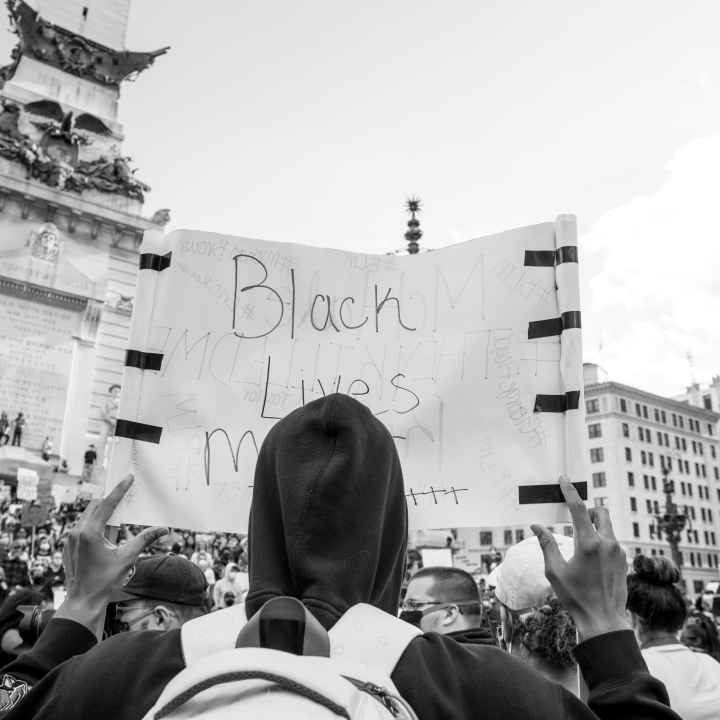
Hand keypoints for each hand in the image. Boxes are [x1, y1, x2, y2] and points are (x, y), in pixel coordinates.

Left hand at [56, 475, 166, 637]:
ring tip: (117, 517)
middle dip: (111, 500)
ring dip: (102, 513)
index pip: (107, 504)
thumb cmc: (104, 581)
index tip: (128, 478)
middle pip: (95, 506)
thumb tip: (163, 529)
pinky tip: (106, 533)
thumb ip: (144, 539)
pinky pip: (82, 527)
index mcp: (90, 533)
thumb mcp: (127, 558)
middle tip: (125, 496)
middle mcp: (77, 532)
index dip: (120, 490)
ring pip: (88, 516)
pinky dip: (95, 524)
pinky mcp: (68, 546)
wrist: (83, 601)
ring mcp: (70, 539)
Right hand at [531, 476, 629, 640]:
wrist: (603, 620)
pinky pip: (612, 540)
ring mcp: (618, 552)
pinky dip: (601, 539)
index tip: (564, 479)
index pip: (578, 508)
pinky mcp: (623, 561)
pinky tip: (591, 556)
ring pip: (608, 526)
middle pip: (600, 511)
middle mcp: (607, 543)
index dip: (570, 491)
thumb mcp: (555, 571)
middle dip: (588, 509)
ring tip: (581, 541)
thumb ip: (547, 544)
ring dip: (595, 525)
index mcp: (588, 544)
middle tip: (575, 517)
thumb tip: (536, 526)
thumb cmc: (576, 597)